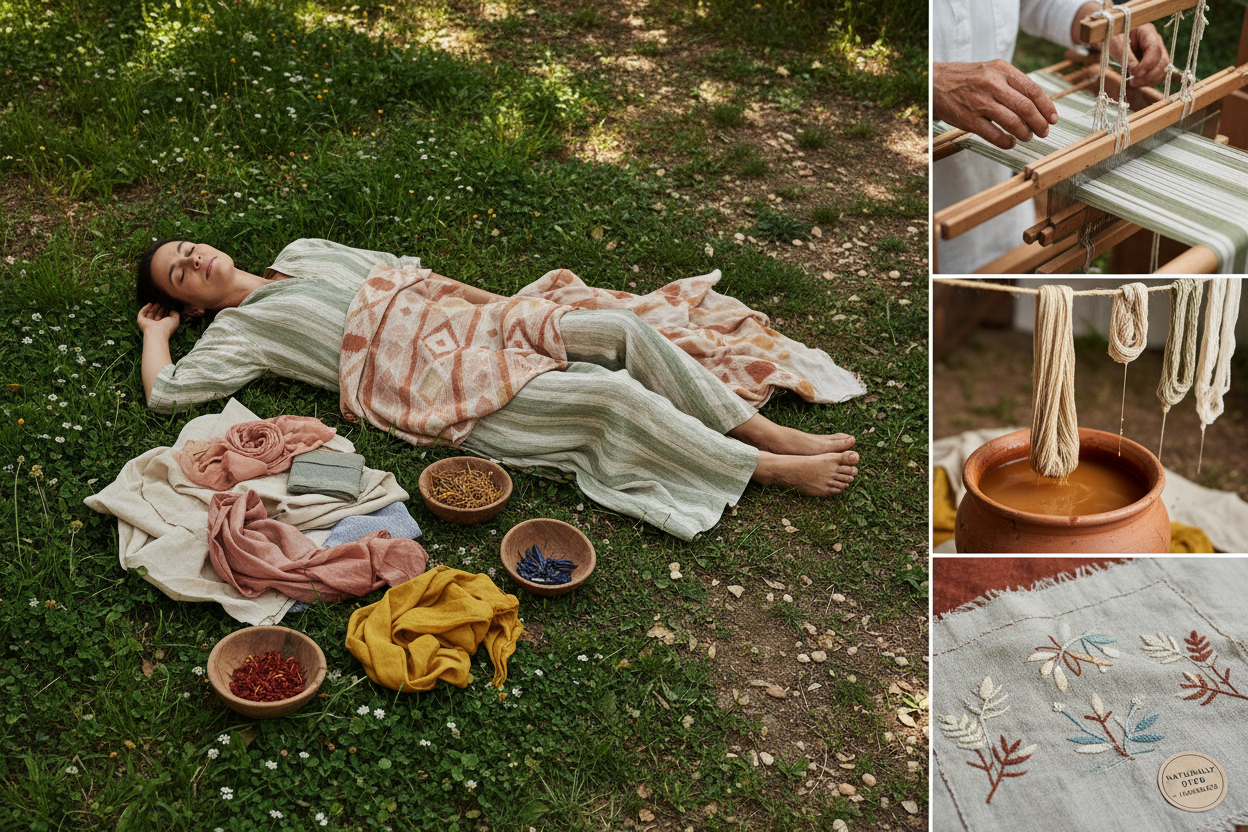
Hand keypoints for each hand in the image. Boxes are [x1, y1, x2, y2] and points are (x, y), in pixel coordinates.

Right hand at [137, 302, 180, 339]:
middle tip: (161, 304)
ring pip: (150, 314)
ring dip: (153, 308)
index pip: (163, 318)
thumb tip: (172, 310)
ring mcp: (147, 323)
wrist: (157, 332)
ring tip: (157, 303)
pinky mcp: (141, 321)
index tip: (168, 307)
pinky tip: (150, 304)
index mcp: (162, 327)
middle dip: (159, 310)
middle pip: (156, 316)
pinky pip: (142, 313)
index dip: (165, 312)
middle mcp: (155, 325)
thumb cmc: (167, 327)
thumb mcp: (175, 319)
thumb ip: (176, 314)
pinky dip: (145, 308)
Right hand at [933, 60, 1058, 149]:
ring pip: (1012, 121)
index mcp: (1002, 70)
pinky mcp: (968, 119)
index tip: (1053, 118)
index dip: (1046, 106)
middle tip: (1043, 132)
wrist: (935, 82)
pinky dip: (1006, 142)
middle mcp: (992, 84)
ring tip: (1027, 137)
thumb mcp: (991, 71)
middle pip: (1026, 107)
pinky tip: (1010, 142)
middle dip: (1039, 123)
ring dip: (1025, 133)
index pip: (1032, 89)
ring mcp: (979, 102)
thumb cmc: (967, 79)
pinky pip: (993, 134)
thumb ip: (1012, 84)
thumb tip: (1036, 104)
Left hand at [1074, 3, 1169, 88]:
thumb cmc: (1116, 38)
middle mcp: (1157, 42)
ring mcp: (1159, 53)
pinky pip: (1159, 76)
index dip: (1146, 63)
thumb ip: (1125, 53)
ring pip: (1163, 70)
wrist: (1118, 40)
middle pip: (1162, 61)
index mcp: (1148, 32)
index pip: (1155, 49)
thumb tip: (1134, 67)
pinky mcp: (1156, 63)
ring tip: (1133, 82)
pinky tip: (1137, 83)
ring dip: (1149, 80)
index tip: (1132, 71)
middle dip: (1148, 75)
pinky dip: (1149, 82)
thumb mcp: (1116, 43)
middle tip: (1133, 81)